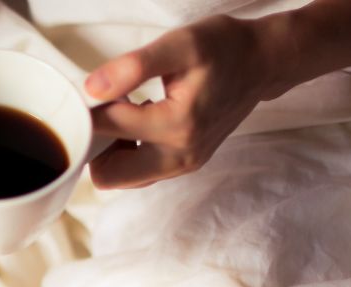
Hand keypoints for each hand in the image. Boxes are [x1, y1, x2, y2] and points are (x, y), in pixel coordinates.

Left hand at [86, 15, 274, 188]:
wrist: (262, 63)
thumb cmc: (224, 48)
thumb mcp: (179, 44)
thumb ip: (133, 67)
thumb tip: (92, 89)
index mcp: (176, 125)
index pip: (105, 129)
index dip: (88, 109)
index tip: (89, 90)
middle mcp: (180, 156)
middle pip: (108, 175)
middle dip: (95, 144)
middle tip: (104, 109)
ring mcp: (183, 164)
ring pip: (121, 178)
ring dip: (110, 151)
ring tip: (122, 112)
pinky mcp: (184, 164)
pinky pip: (139, 173)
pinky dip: (127, 153)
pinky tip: (134, 122)